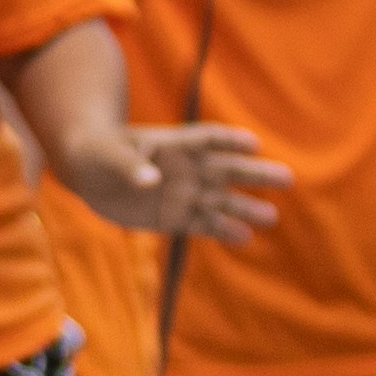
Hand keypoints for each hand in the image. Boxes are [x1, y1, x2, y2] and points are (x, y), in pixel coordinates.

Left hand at [72, 121, 291, 241]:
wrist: (88, 174)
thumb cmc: (99, 153)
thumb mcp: (109, 155)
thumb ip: (129, 166)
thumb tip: (150, 180)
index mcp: (176, 144)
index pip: (210, 138)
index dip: (231, 140)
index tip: (253, 144)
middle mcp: (189, 168)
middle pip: (229, 170)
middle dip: (257, 174)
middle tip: (286, 179)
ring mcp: (186, 193)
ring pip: (222, 201)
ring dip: (245, 209)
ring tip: (270, 217)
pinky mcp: (176, 217)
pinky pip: (204, 225)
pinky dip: (223, 231)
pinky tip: (245, 238)